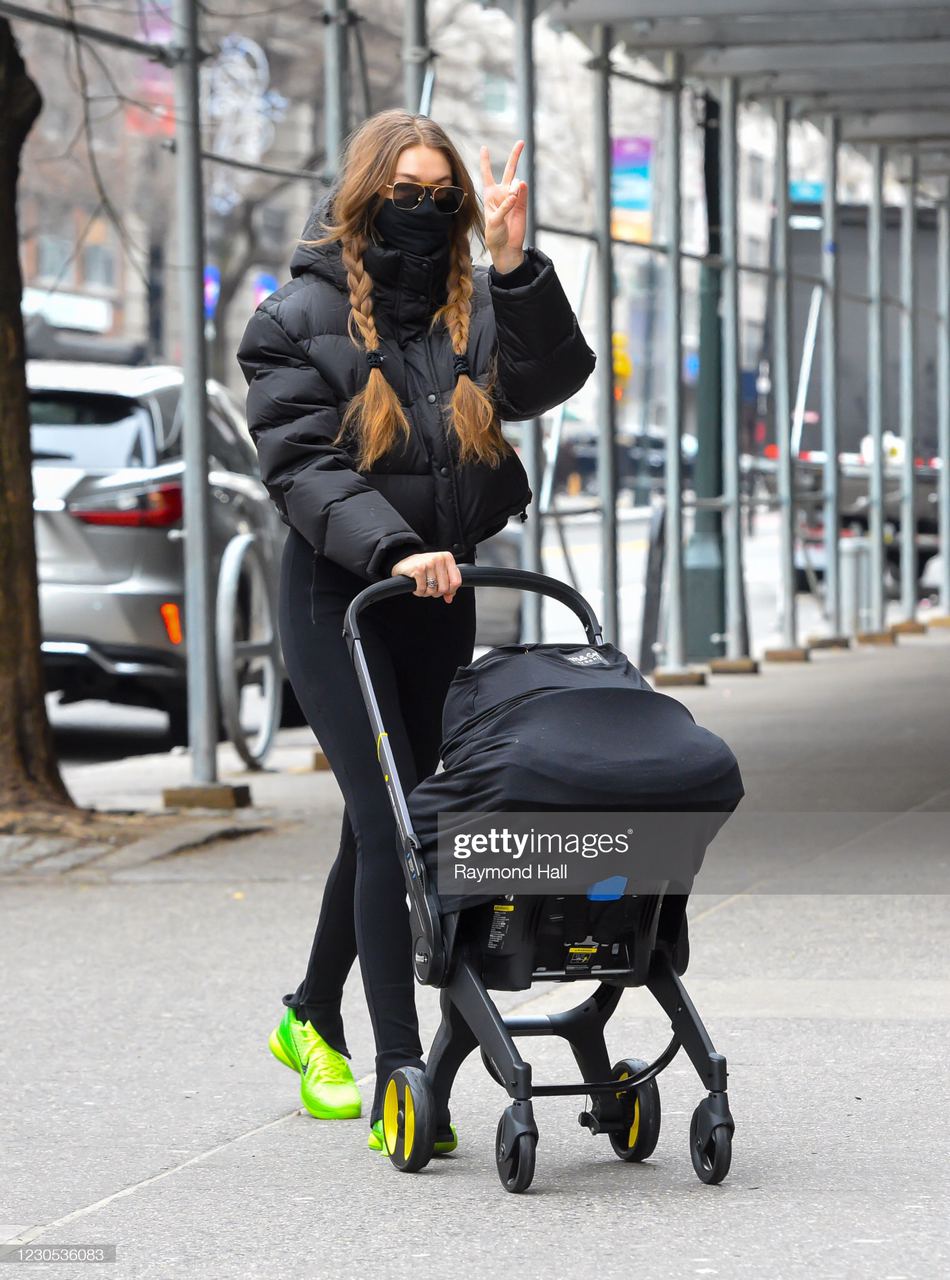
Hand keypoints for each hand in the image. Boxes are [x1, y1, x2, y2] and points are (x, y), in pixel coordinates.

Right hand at [390, 550, 461, 602]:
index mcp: (447, 558)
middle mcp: (439, 559)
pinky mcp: (418, 569)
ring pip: (433, 590)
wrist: (403, 560)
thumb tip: (449, 598)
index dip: (451, 591)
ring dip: (426, 593)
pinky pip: (422, 589)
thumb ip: (447, 584)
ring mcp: (428, 563)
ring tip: (422, 586)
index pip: (456, 581)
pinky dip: (419, 592)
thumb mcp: (438, 572)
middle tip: (430, 588)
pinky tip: (416, 586)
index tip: (445, 592)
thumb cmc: (423, 566)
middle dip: (436, 592)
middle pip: (444, 588)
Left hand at [480, 139, 526, 270]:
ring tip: (512, 200)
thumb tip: (515, 193)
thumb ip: (504, 207)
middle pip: (509, 170)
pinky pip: (523, 193)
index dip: (485, 161)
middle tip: (521, 142)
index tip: (484, 147)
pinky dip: (521, 192)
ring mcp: (513, 198)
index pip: (487, 174)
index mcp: (489, 194)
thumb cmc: (494, 235)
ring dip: (515, 187)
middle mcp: (502, 193)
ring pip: (517, 182)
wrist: (506, 247)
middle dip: (515, 156)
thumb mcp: (493, 221)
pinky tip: (519, 193)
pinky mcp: (522, 205)